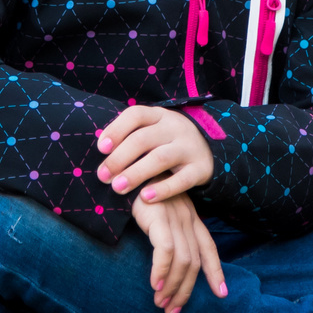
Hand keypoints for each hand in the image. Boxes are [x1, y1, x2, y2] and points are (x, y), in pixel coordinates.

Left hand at [95, 105, 214, 201]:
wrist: (211, 150)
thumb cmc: (168, 142)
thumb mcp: (154, 131)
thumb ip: (131, 136)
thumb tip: (101, 150)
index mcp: (160, 115)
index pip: (136, 115)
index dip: (116, 130)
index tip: (101, 149)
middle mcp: (175, 128)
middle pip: (143, 139)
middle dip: (119, 158)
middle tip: (103, 176)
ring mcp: (190, 147)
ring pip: (160, 158)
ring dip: (136, 173)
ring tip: (117, 188)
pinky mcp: (201, 168)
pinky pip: (182, 180)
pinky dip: (163, 189)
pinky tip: (146, 197)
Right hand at [134, 191, 226, 312]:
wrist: (125, 170)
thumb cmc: (137, 192)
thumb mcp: (158, 211)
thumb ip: (166, 232)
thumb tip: (165, 261)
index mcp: (190, 217)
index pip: (208, 248)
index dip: (216, 271)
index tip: (221, 293)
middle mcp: (187, 218)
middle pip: (195, 262)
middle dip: (185, 290)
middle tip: (173, 311)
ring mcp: (175, 217)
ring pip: (183, 261)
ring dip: (172, 287)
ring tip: (161, 304)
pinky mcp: (159, 217)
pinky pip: (166, 251)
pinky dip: (161, 271)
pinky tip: (155, 285)